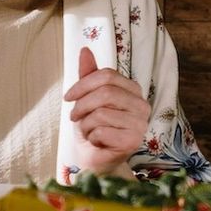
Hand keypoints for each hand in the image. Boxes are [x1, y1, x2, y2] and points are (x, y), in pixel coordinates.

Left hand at [65, 47, 149, 176]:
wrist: (96, 160)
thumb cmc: (93, 129)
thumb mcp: (88, 99)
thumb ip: (89, 75)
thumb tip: (85, 49)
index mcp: (133, 90)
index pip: (107, 76)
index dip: (83, 84)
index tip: (68, 97)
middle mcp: (142, 105)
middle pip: (105, 93)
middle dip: (82, 105)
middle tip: (74, 116)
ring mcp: (140, 124)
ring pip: (101, 113)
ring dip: (86, 124)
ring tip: (89, 131)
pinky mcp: (133, 141)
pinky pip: (102, 130)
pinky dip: (91, 137)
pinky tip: (97, 142)